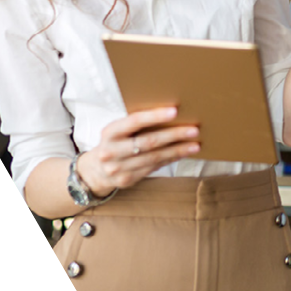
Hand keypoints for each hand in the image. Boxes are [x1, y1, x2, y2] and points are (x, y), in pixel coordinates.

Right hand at [77, 106, 199, 196]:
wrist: (95, 170)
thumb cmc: (114, 142)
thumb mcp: (117, 130)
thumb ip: (135, 124)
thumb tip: (169, 114)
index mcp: (110, 132)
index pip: (134, 122)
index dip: (154, 116)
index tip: (174, 111)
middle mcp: (112, 151)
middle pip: (148, 142)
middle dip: (173, 135)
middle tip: (193, 130)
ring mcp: (119, 168)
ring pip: (154, 158)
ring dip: (177, 150)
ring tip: (195, 144)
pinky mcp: (128, 180)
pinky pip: (154, 167)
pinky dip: (171, 159)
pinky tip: (183, 153)